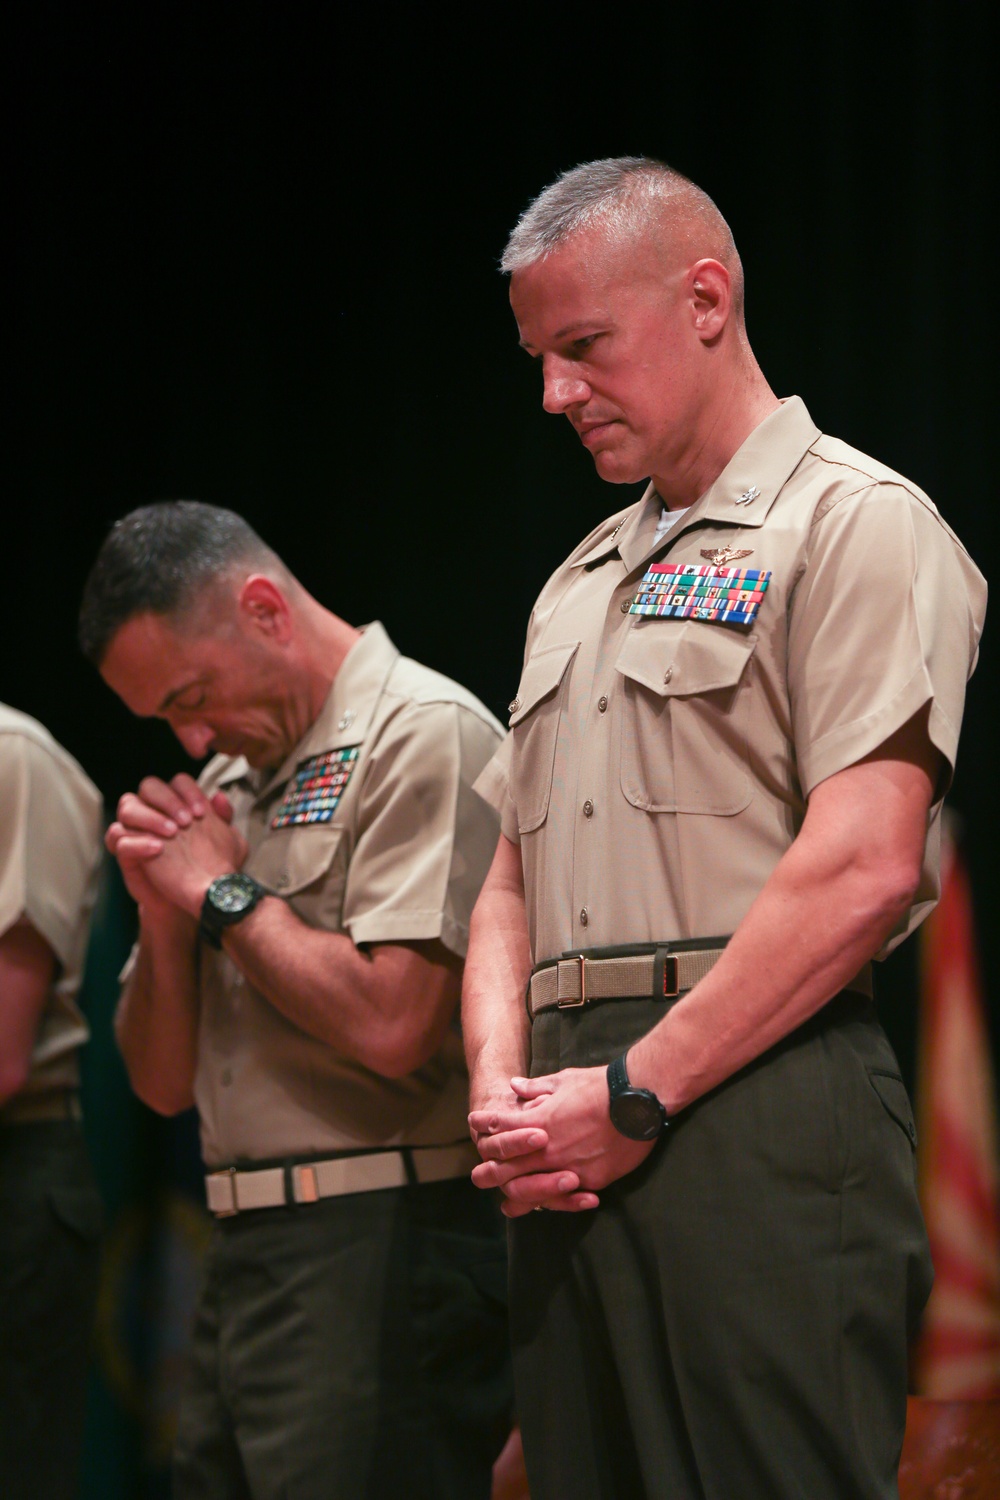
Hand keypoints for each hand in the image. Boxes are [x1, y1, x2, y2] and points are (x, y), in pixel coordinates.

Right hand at [107, 774, 243, 917]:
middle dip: (167, 800)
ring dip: (149, 817)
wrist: (195, 898)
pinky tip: (157, 849)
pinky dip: (136, 840)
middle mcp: (155, 810)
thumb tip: (219, 796)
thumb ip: (224, 819)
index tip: (202, 813)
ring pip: (128, 807)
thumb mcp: (227, 844)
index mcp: (179, 803)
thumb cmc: (208, 865)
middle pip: (149, 787)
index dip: (188, 792)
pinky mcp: (125, 852)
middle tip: (186, 821)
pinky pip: (118, 837)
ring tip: (172, 833)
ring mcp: (137, 829)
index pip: (177, 782)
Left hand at [469, 1066, 656, 1215]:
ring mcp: (565, 1167)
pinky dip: (549, 1203)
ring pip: (529, 1189)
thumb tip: (514, 1087)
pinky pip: (562, 1198)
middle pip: (506, 1166)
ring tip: (505, 1205)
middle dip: (488, 1171)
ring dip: (513, 1196)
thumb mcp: (564, 1081)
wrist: (636, 1102)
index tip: (475, 1124)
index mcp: (538, 1121)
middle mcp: (546, 1148)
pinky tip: (542, 1208)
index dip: (485, 1124)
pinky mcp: (588, 1180)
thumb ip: (537, 1089)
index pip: (500, 1126)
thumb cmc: (600, 1086)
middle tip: (477, 1176)